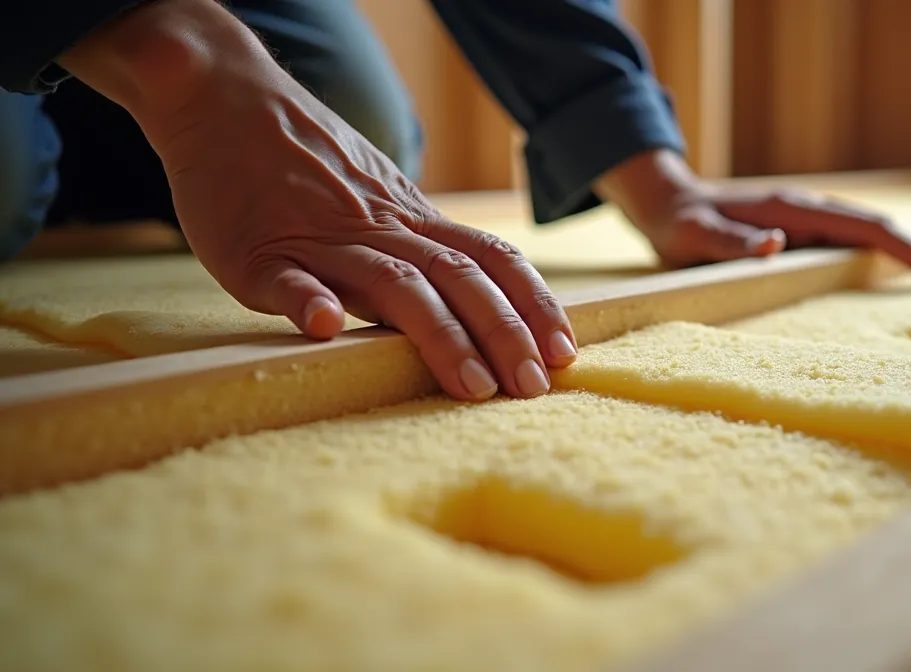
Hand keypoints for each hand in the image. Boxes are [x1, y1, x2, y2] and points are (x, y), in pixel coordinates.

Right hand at [57, 0, 575, 400]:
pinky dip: (305, 300)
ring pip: (390, 286)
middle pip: (458, 279)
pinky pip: (284, 276)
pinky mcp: (256, 251)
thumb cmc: (311, 168)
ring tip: (471, 383)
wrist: (227, 103)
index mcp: (412, 222)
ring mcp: (320, 241)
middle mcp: (380, 230)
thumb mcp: (383, 201)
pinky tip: (324, 327)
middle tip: (533, 387)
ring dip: (439, 335)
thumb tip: (486, 303)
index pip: (491, 259)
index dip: (532, 303)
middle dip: (504, 333)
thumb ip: (425, 248)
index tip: (565, 349)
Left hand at [596, 150, 910, 286]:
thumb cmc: (679, 225)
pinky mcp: (800, 235)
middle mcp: (809, 211)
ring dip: (903, 256)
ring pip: (867, 237)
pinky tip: (891, 280)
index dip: (908, 251)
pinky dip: (877, 259)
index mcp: (795, 210)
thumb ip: (731, 242)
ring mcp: (806, 222)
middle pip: (879, 230)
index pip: (867, 228)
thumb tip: (778, 243)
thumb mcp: (695, 238)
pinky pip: (847, 246)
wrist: (667, 205)